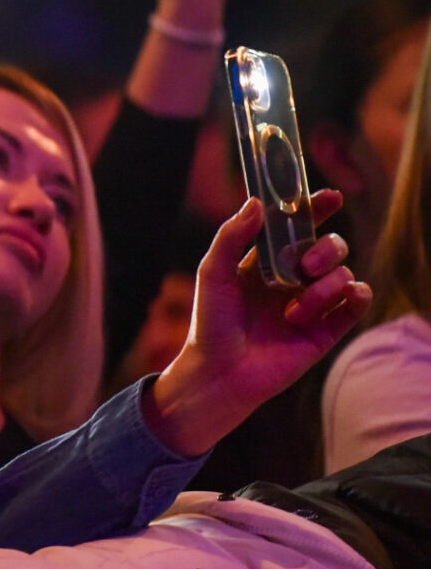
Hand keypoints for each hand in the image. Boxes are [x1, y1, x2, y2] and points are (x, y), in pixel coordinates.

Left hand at [146, 190, 370, 456]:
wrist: (221, 371)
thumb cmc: (211, 322)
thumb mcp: (213, 272)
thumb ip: (232, 236)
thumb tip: (256, 201)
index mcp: (266, 261)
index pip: (298, 228)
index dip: (316, 209)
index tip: (329, 197)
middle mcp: (293, 279)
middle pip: (329, 247)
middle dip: (325, 249)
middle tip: (305, 265)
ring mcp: (312, 304)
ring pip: (344, 274)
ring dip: (326, 286)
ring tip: (294, 310)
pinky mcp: (327, 331)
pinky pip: (358, 303)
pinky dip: (356, 295)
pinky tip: (344, 297)